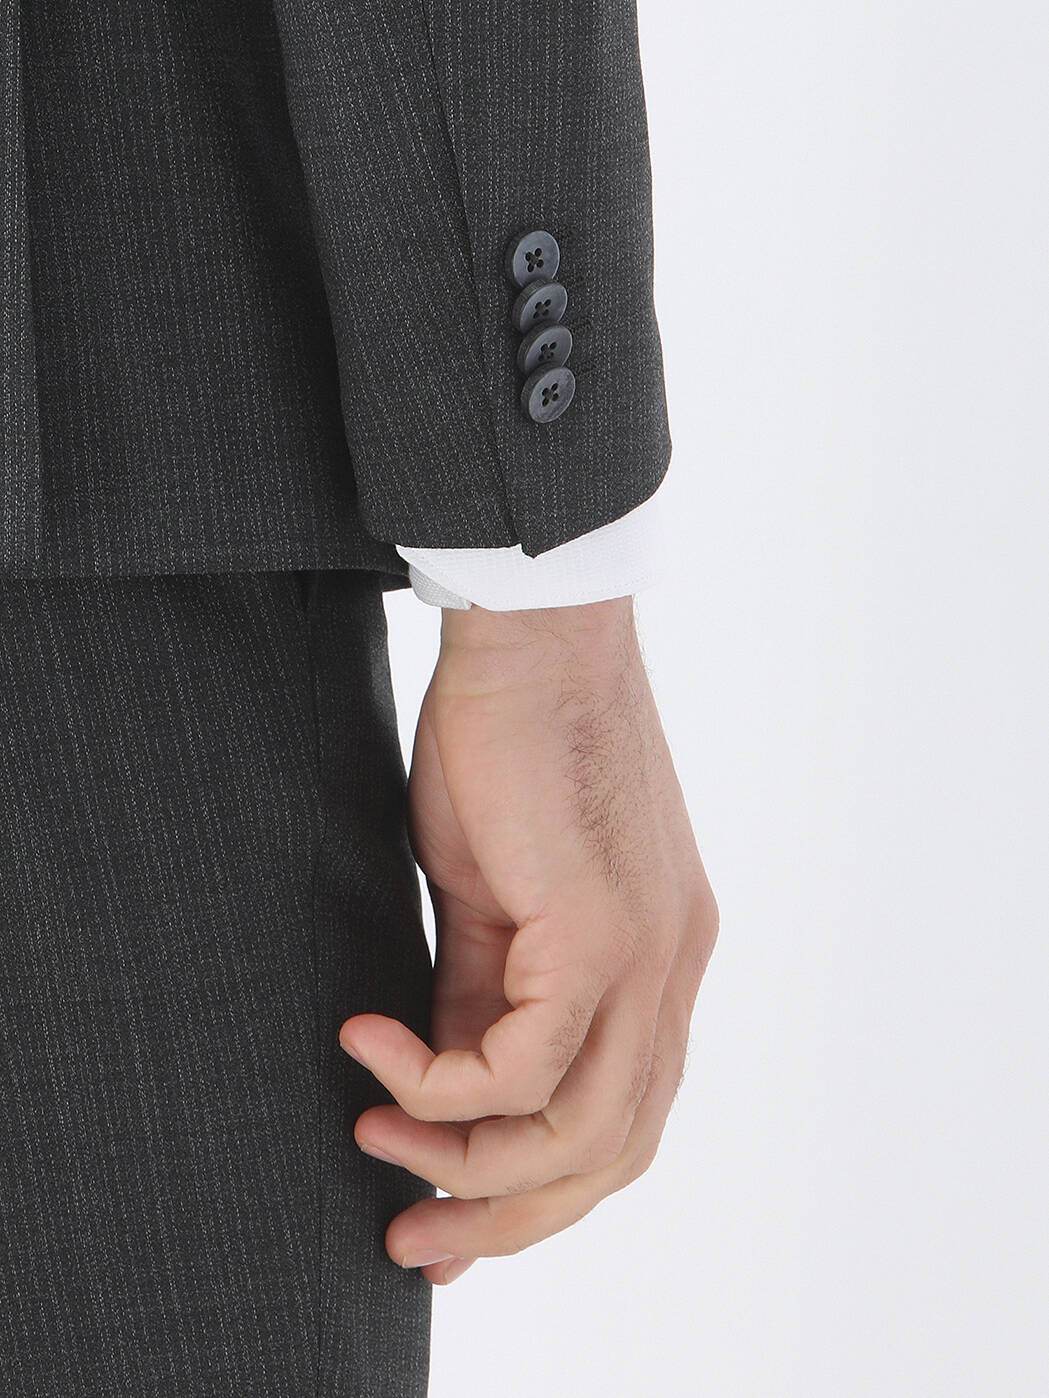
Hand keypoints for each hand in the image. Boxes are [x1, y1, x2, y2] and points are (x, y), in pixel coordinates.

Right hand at [339, 596, 717, 1284]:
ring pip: (581, 1132)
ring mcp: (649, 954)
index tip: (447, 1220)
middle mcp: (674, 970)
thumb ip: (480, 993)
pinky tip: (369, 1040)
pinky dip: (437, 1080)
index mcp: (661, 963)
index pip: (622, 1119)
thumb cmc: (507, 751)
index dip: (538, 1191)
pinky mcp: (600, 929)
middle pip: (614, 1155)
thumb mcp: (490, 898)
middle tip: (408, 1240)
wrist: (531, 640)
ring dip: (465, 1164)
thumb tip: (442, 1082)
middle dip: (504, 1214)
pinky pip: (523, 1064)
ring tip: (371, 1134)